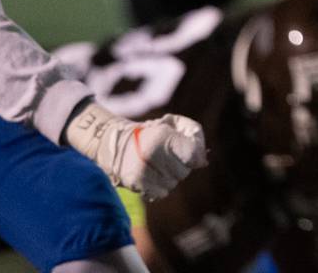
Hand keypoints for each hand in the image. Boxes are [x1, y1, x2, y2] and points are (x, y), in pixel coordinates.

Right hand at [64, 100, 205, 199]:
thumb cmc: (150, 132)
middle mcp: (152, 154)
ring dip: (171, 176)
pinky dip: (161, 187)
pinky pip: (162, 193)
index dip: (196, 156)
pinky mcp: (136, 184)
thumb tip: (203, 161)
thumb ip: (193, 136)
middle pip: (184, 171)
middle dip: (181, 165)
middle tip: (169, 157)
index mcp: (162, 137)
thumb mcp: (171, 124)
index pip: (192, 155)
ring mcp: (143, 171)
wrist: (114, 142)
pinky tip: (153, 175)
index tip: (192, 155)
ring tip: (159, 165)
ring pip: (174, 183)